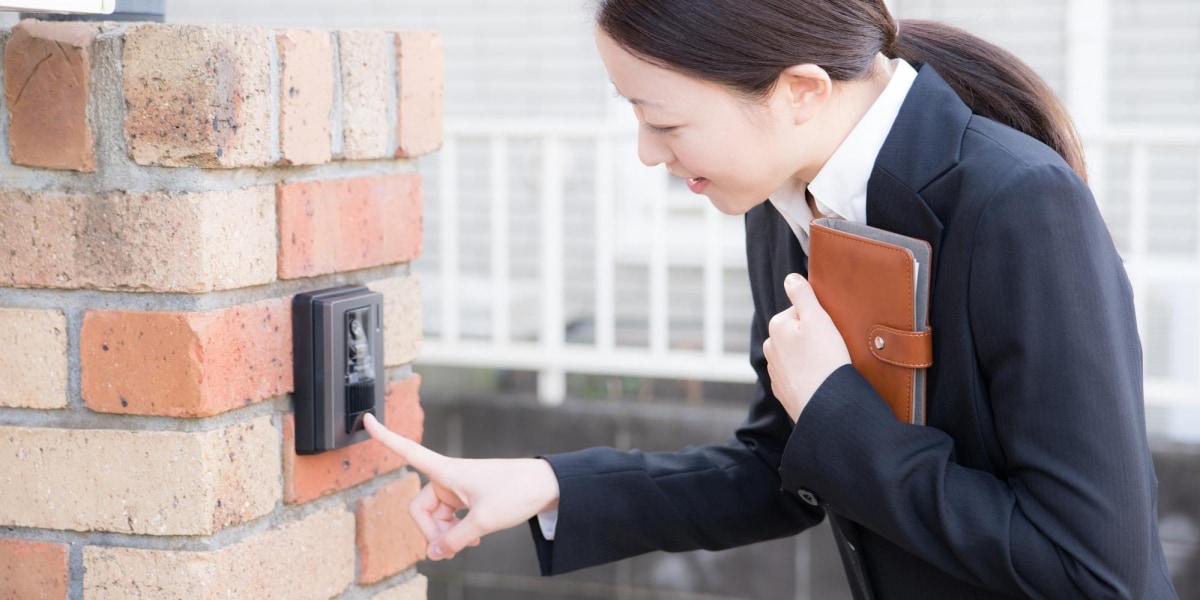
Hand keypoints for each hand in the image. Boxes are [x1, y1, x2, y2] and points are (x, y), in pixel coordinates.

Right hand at [364, 413, 559, 559]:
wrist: (546, 485)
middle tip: (449, 549)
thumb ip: (455, 539)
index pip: (408, 450)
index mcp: (446, 470)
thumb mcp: (484, 521)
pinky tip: (470, 542)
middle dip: (431, 531)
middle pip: (420, 508)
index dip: (385, 437)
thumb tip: (434, 553)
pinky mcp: (467, 498)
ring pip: (436, 518)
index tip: (365, 420)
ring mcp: (457, 489)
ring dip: (445, 535)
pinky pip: (449, 519)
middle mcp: (447, 477)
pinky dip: (455, 533)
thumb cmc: (516, 492)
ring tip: (466, 545)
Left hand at [763, 273, 850, 420]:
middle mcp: (770, 348)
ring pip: (798, 355)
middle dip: (814, 339)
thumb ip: (802, 294)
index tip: (828, 333)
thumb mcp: (817, 318)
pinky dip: (808, 376)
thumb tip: (790, 278)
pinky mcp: (784, 391)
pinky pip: (799, 375)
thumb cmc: (824, 360)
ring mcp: (775, 371)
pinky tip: (820, 381)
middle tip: (829, 350)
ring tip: (826, 367)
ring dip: (811, 358)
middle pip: (798, 334)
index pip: (802, 312)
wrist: (826, 405)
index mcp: (776, 327)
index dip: (820, 320)